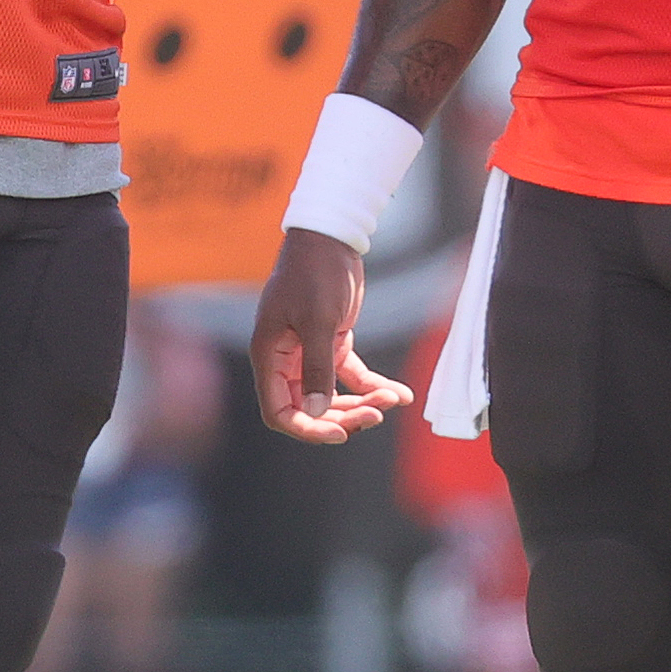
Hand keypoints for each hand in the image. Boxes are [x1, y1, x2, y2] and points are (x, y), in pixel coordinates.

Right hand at [249, 227, 415, 444]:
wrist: (330, 238)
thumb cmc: (314, 274)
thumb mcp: (318, 320)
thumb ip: (317, 368)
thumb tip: (318, 413)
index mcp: (270, 356)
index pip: (280, 411)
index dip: (307, 429)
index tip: (341, 433)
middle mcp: (286, 360)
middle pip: (310, 408)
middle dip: (343, 416)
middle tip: (375, 416)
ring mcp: (309, 352)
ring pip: (332, 394)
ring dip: (360, 403)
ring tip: (391, 400)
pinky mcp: (332, 342)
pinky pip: (351, 374)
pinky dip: (373, 385)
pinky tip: (400, 394)